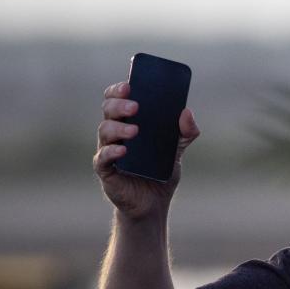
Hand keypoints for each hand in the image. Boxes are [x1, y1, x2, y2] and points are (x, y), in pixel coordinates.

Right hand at [93, 81, 199, 220]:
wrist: (154, 203)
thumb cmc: (161, 171)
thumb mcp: (178, 149)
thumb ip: (186, 132)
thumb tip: (187, 112)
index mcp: (129, 122)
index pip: (116, 100)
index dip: (118, 90)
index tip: (129, 85)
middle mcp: (116, 133)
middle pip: (108, 111)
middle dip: (119, 105)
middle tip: (135, 106)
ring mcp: (108, 150)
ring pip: (104, 131)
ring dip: (118, 127)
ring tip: (135, 130)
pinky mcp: (106, 170)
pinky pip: (103, 157)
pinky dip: (111, 151)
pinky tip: (123, 150)